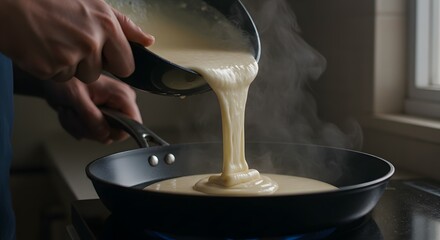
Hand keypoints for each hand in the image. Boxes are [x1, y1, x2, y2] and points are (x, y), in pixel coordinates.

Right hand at [0, 0, 153, 82]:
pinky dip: (49, 67)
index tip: (103, 56)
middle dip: (89, 65)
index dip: (114, 63)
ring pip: (78, 77)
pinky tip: (41, 47)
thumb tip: (148, 40)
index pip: (126, 65)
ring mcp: (70, 57)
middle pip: (99, 73)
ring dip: (67, 65)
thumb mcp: (93, 3)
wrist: (9, 3)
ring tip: (53, 40)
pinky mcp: (50, 68)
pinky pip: (57, 77)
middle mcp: (92, 42)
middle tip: (70, 43)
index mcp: (106, 25)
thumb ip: (124, 25)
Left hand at [43, 75, 141, 143]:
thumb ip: (91, 117)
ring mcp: (111, 111)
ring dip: (80, 127)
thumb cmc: (65, 80)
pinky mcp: (101, 116)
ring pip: (102, 135)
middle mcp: (120, 103)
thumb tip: (104, 133)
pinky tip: (72, 114)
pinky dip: (77, 127)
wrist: (53, 79)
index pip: (134, 124)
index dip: (116, 131)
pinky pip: (93, 133)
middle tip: (76, 114)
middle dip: (90, 128)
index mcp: (122, 95)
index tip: (97, 127)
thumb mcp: (76, 98)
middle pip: (115, 133)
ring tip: (71, 111)